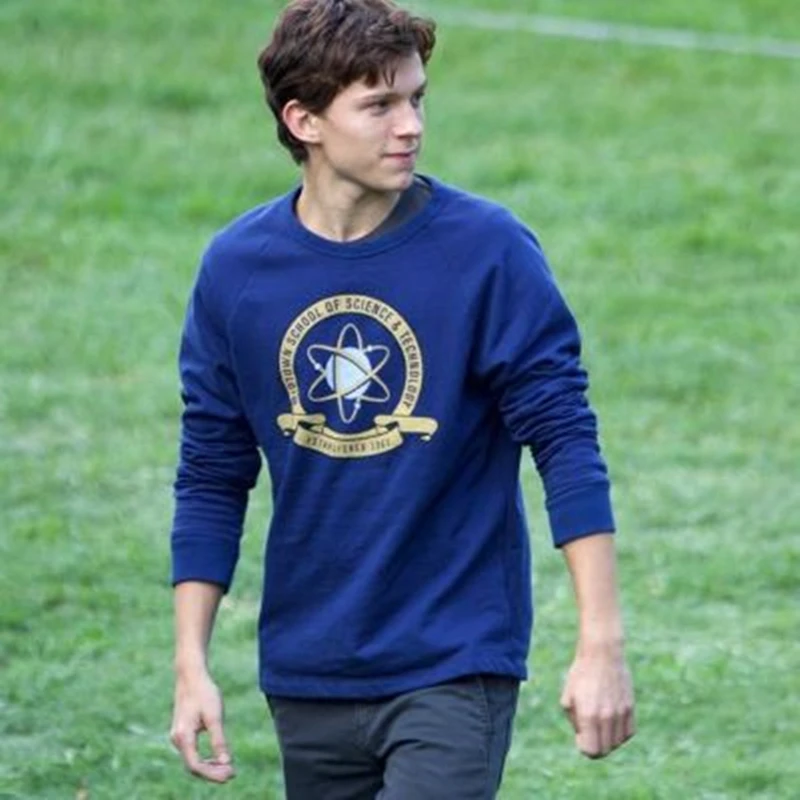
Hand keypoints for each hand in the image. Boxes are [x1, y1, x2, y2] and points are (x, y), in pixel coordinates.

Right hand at [170, 668, 234, 782]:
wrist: (191, 675)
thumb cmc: (204, 693)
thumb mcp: (214, 716)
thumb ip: (219, 740)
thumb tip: (226, 762)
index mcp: (183, 736)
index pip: (196, 765)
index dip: (213, 774)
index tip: (231, 774)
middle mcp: (177, 740)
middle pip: (193, 766)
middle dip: (212, 773)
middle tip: (232, 774)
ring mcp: (178, 737)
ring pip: (192, 761)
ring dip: (209, 767)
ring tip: (228, 769)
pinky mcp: (182, 733)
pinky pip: (192, 753)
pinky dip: (205, 759)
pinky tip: (218, 758)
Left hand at [560, 645, 634, 758]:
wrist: (602, 653)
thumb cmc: (581, 674)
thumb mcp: (568, 697)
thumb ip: (574, 721)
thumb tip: (583, 736)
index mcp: (588, 715)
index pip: (591, 751)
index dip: (584, 747)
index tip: (581, 735)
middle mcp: (606, 717)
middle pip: (605, 750)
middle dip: (595, 745)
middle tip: (590, 731)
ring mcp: (620, 713)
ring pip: (617, 743)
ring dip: (608, 739)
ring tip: (600, 722)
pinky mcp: (630, 707)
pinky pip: (628, 733)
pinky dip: (620, 733)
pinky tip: (611, 721)